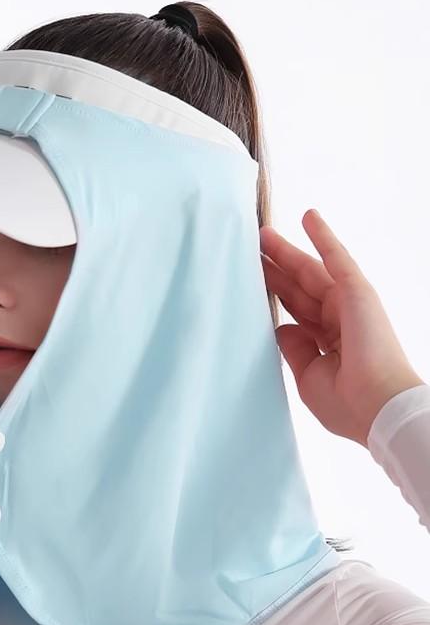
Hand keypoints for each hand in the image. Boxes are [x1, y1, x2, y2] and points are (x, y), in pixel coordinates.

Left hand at [259, 208, 425, 448]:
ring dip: (287, 251)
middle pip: (298, 287)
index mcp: (327, 343)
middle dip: (275, 268)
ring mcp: (348, 304)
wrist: (375, 407)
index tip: (250, 278)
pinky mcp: (357, 292)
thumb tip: (281, 327)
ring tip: (262, 234)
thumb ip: (294, 349)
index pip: (295, 311)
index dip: (273, 293)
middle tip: (250, 249)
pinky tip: (308, 216)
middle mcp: (338, 320)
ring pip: (311, 270)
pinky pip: (337, 258)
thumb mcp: (307, 375)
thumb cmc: (345, 403)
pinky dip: (323, 237)